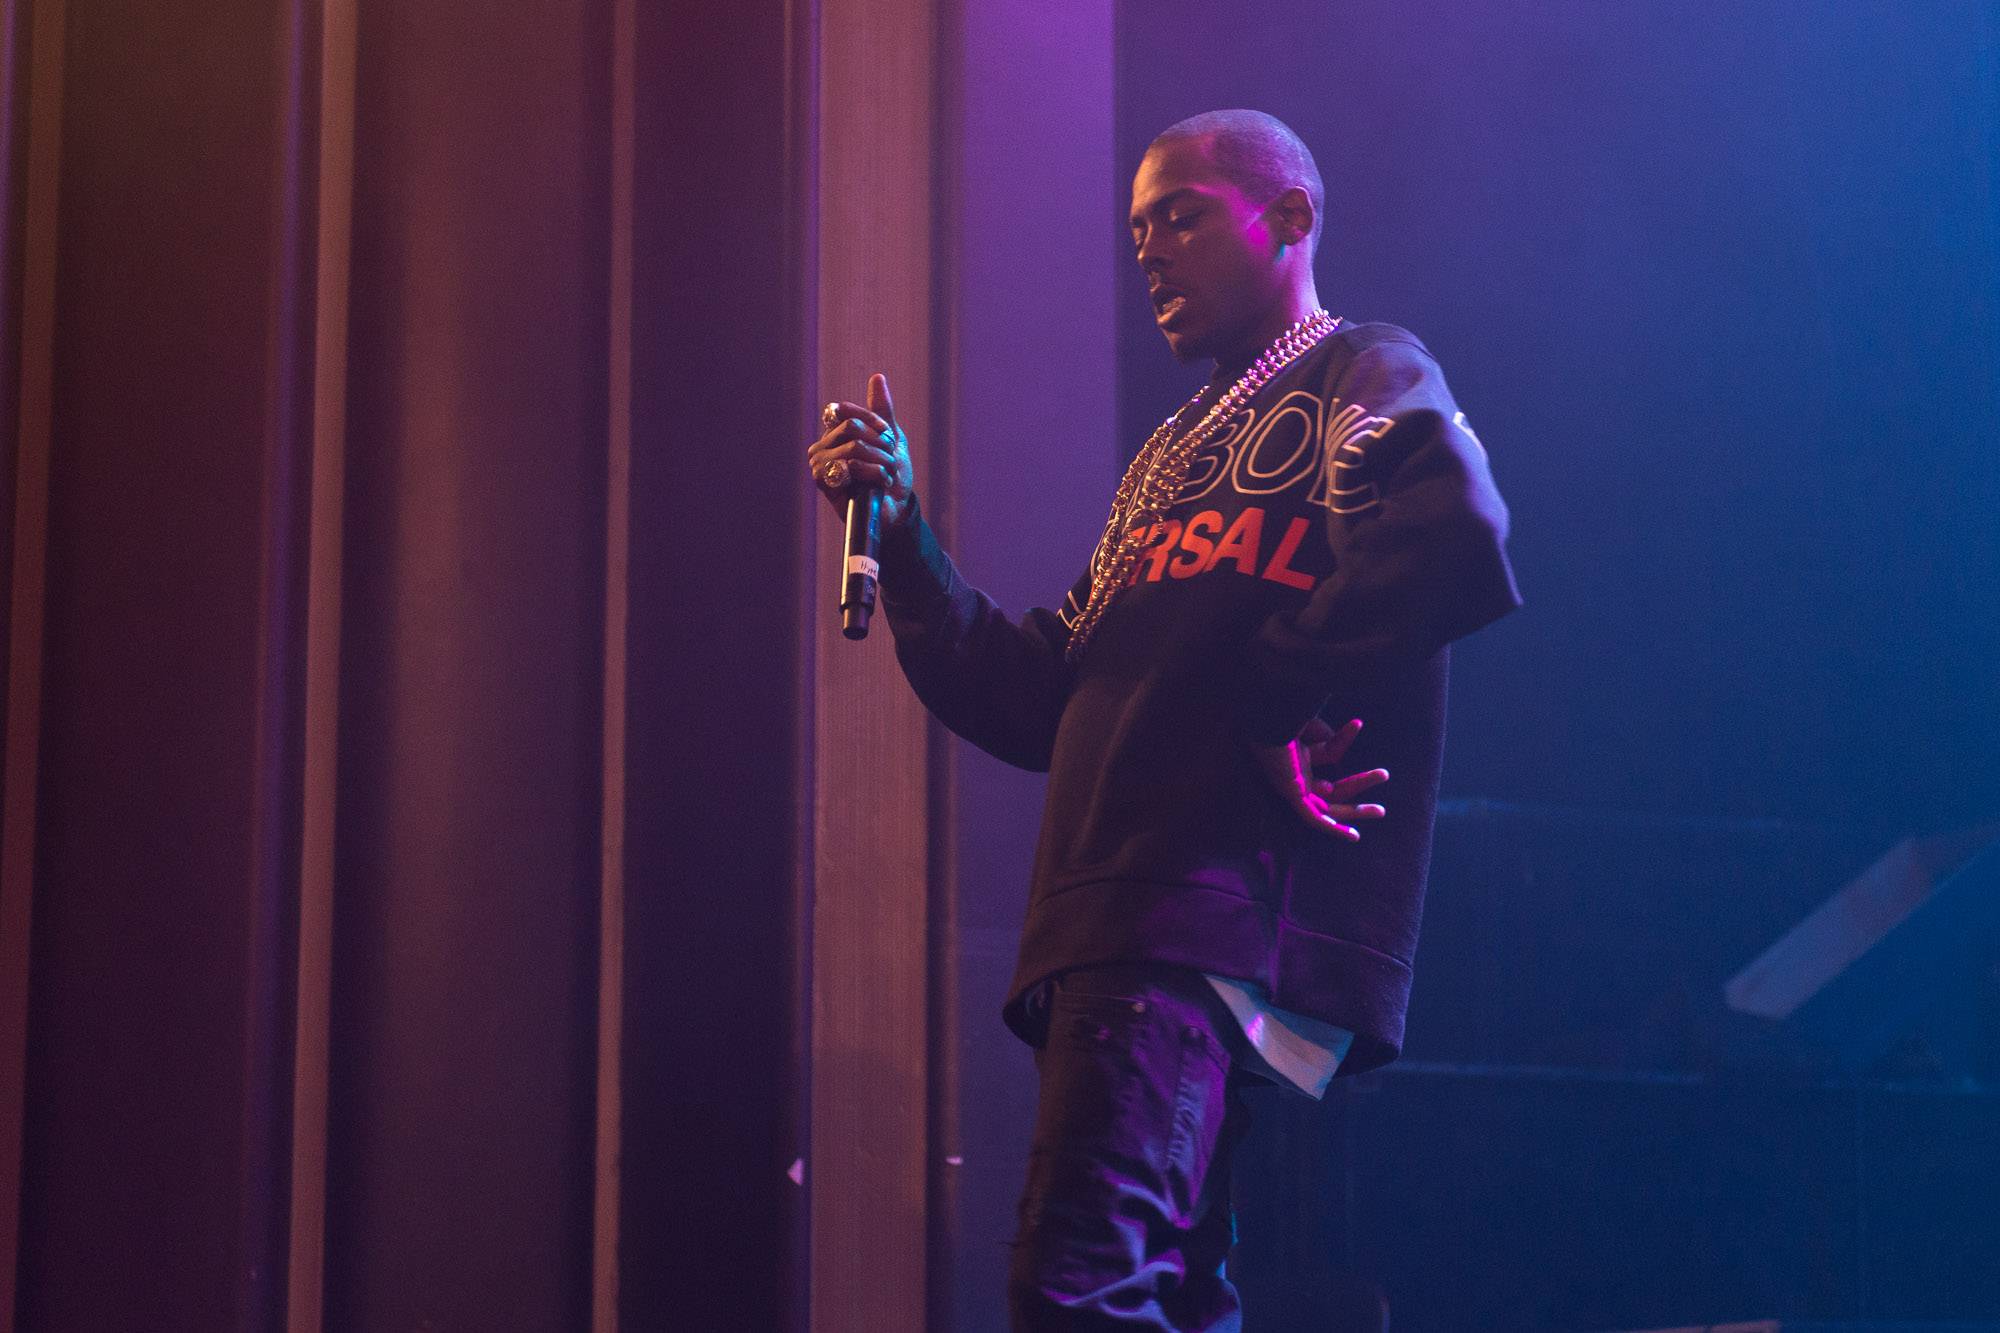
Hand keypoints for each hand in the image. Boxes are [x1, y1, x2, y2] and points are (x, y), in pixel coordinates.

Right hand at [806, 372, 915, 529]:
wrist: (895, 508)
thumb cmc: (890, 474)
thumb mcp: (891, 438)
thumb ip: (883, 410)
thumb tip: (877, 377)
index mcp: (834, 433)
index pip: (845, 410)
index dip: (872, 420)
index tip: (888, 436)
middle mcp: (822, 446)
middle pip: (852, 427)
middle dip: (880, 443)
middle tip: (889, 460)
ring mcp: (820, 464)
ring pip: (854, 447)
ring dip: (881, 461)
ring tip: (886, 475)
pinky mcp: (823, 481)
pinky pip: (850, 466)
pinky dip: (874, 473)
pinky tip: (879, 483)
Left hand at [1252, 717, 1388, 841]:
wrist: (1261, 720)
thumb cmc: (1278, 718)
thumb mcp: (1308, 724)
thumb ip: (1327, 734)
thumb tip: (1350, 737)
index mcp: (1295, 752)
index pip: (1326, 753)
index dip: (1342, 740)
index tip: (1356, 723)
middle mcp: (1292, 772)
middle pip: (1329, 788)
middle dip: (1358, 786)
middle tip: (1383, 780)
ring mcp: (1291, 786)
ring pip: (1326, 807)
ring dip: (1354, 811)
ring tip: (1380, 811)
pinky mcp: (1291, 795)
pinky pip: (1312, 818)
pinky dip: (1332, 827)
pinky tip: (1353, 835)